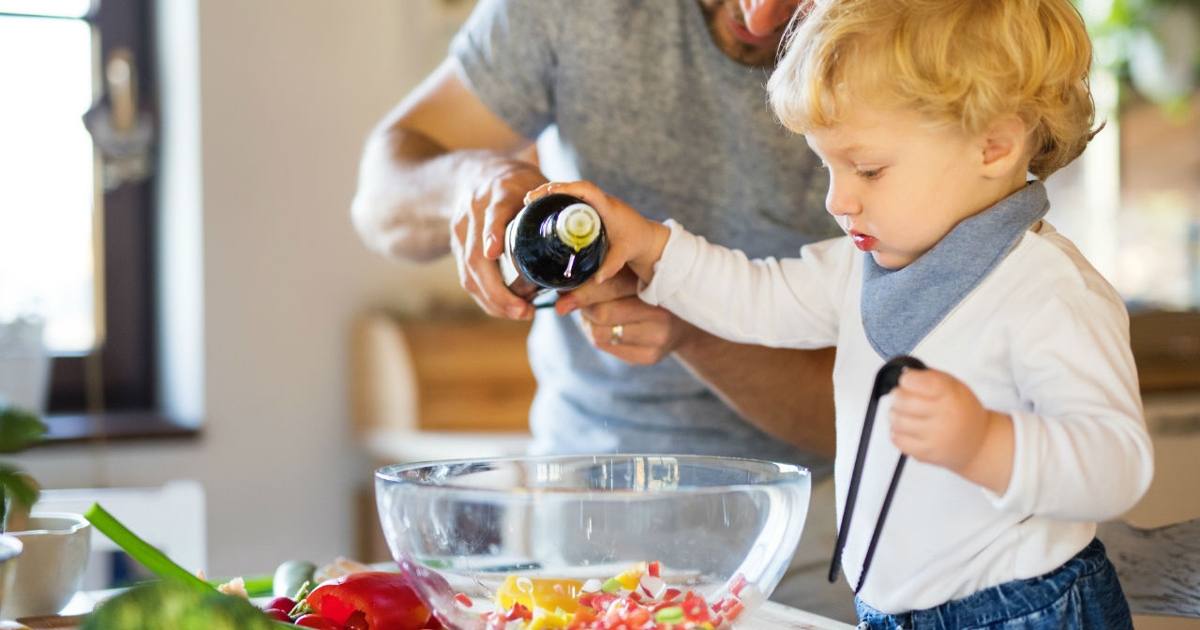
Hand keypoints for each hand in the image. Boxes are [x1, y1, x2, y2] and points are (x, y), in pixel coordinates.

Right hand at [450, 159, 547, 319]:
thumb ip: (557, 204)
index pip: (492, 214)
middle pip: (475, 256)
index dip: (492, 233)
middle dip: (497, 289)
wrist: (476, 173)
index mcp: (498, 193)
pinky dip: (486, 297)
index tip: (494, 253)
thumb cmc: (518, 182)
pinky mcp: (458, 246)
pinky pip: (467, 277)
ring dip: (492, 299)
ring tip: (520, 314)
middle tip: (524, 310)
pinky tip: (505, 309)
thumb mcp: (537, 184)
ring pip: (469, 271)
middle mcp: (474, 212)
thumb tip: (588, 233)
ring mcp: (462, 230)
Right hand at [526, 180, 669, 284]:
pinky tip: (541, 207)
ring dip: (550, 193)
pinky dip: (556, 200)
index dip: (567, 189)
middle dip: (550, 190)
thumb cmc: (636, 242)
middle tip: (529, 199)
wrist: (646, 237)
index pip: (587, 190)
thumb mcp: (624, 253)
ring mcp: (594, 203)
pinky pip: (571, 198)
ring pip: (570, 191)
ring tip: (530, 201)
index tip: (549, 193)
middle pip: (572, 187)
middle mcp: (600, 200)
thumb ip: (611, 266)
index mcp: (607, 207)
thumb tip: (598, 280)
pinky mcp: (590, 208)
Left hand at [555, 267, 693, 364]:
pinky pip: (606, 346)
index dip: (582, 290)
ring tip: (590, 312)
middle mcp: (660, 314)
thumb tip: (563, 286)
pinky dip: (597, 334)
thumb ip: (606, 277)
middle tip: (569, 300)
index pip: (611, 287)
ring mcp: (657, 339)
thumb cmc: (650, 292)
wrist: (684, 322)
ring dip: (587, 322)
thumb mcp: (635, 276)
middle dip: (581, 306)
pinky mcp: (650, 357)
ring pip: (600, 333)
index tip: (561, 290)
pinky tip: (603, 326)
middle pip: (602, 313)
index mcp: (656, 285)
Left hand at [888, 368, 1006, 478]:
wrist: (978, 444)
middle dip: (898, 395)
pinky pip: (897, 439)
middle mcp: (943, 416)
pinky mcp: (925, 453)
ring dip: (896, 413)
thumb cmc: (963, 411)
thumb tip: (906, 375)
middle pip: (902, 401)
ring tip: (905, 412)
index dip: (907, 378)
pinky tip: (907, 428)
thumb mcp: (955, 386)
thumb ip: (931, 377)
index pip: (917, 382)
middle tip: (902, 396)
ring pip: (896, 420)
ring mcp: (933, 437)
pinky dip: (897, 431)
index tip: (908, 379)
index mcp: (950, 395)